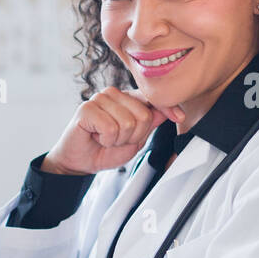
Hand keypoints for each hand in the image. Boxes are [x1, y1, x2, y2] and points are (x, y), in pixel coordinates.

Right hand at [43, 87, 183, 174]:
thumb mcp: (134, 140)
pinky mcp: (86, 109)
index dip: (166, 108)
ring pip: (127, 122)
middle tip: (117, 140)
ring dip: (118, 140)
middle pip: (143, 115)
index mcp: (125, 99)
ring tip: (105, 139)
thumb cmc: (103, 150)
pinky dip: (106, 140)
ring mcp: (99, 99)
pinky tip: (96, 137)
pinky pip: (110, 128)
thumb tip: (168, 112)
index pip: (150, 98)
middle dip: (133, 135)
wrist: (79, 163)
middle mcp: (113, 94)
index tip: (179, 117)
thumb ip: (149, 124)